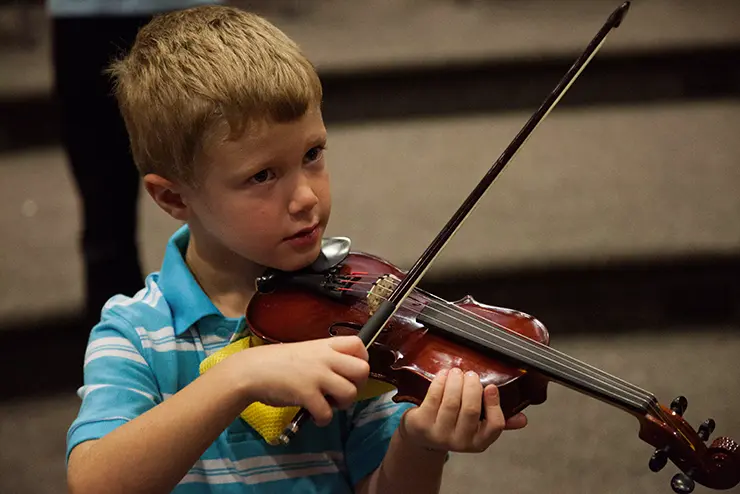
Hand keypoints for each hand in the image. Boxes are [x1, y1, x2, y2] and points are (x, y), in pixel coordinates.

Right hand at [223, 336, 369, 426]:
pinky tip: (314, 416)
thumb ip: (324, 358)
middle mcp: (325, 358)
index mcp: (325, 346)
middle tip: (341, 391)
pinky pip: (327, 413)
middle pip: (362, 370)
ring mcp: (317, 376)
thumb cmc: (276, 362)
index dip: (361, 360)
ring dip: (342, 404)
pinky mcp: (306, 394)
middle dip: (357, 385)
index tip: (349, 372)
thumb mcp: (305, 351)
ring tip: (328, 404)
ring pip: (350, 393)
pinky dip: (323, 419)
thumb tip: (343, 374)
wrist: (251, 371)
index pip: (359, 345)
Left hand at [400, 368, 526, 451]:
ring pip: (452, 403)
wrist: (421, 436)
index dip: (494, 404)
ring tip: (458, 372)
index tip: (491, 386)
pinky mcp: (421, 424)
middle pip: (471, 410)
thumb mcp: (476, 427)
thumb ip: (497, 419)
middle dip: (472, 387)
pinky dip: (440, 382)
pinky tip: (444, 374)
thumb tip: (523, 419)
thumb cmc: (453, 424)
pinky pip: (433, 398)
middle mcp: (460, 441)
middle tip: (471, 374)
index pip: (495, 425)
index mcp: (479, 442)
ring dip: (456, 382)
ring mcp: (439, 434)